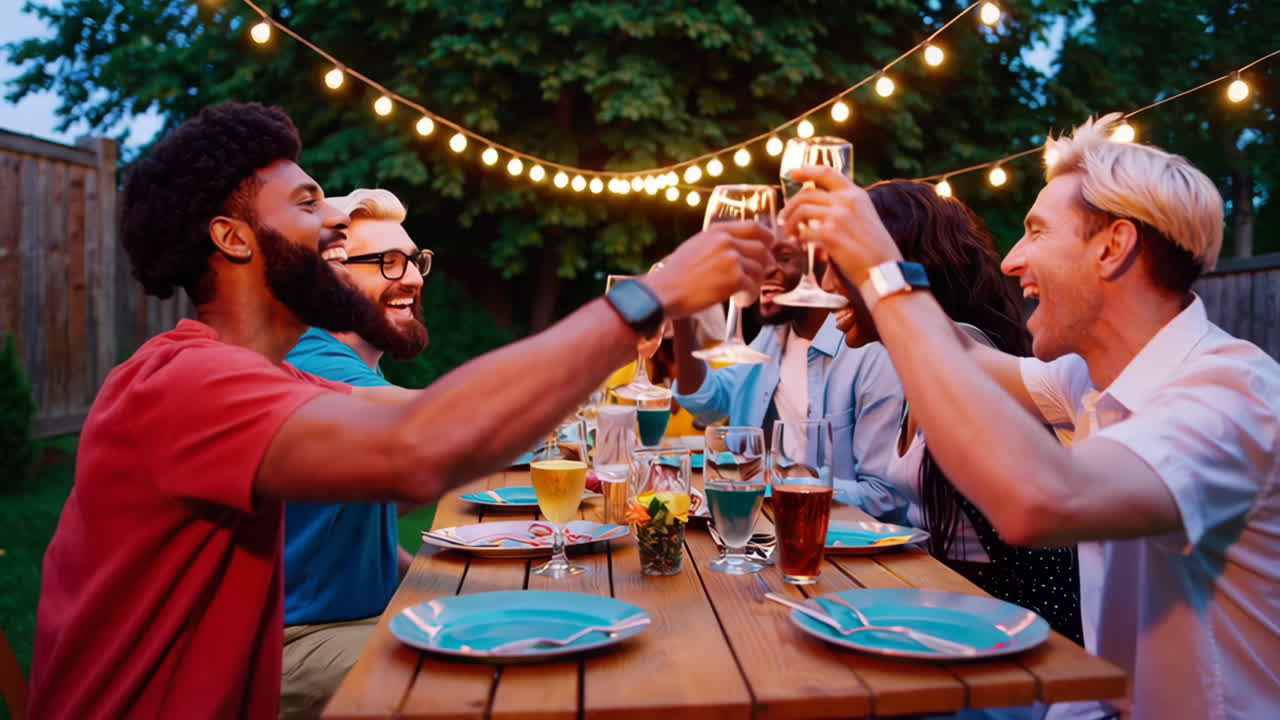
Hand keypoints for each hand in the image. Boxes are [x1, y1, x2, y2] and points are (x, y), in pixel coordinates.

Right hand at [641, 220, 772, 318]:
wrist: (663, 292)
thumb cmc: (675, 275)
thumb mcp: (695, 247)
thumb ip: (716, 244)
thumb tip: (737, 250)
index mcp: (716, 231)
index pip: (753, 227)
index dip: (767, 237)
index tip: (771, 245)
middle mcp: (726, 241)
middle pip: (762, 249)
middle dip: (766, 264)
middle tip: (761, 275)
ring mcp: (732, 259)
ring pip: (760, 270)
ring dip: (755, 284)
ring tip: (744, 293)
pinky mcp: (734, 279)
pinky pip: (753, 288)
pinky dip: (749, 297)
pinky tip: (740, 302)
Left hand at [778, 166, 901, 285]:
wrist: (884, 268)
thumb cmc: (873, 247)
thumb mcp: (864, 216)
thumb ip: (845, 207)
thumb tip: (818, 206)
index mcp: (855, 194)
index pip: (826, 173)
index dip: (806, 171)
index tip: (792, 174)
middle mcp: (847, 201)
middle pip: (806, 194)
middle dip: (789, 207)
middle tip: (784, 219)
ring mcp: (839, 217)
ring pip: (801, 210)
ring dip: (791, 223)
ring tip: (791, 234)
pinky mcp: (832, 235)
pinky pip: (805, 232)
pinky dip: (799, 238)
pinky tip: (801, 244)